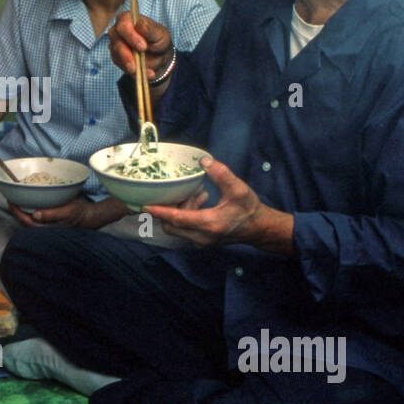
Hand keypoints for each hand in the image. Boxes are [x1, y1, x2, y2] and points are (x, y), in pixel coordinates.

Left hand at [10, 196, 129, 228]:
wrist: (87, 216)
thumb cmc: (78, 214)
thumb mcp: (68, 212)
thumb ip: (52, 214)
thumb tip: (35, 214)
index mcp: (45, 228)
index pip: (25, 221)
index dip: (16, 212)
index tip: (10, 200)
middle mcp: (43, 228)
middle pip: (24, 219)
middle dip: (16, 209)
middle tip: (9, 196)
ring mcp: (45, 224)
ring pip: (28, 217)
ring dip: (21, 208)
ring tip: (15, 197)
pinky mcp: (47, 220)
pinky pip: (34, 214)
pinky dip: (28, 207)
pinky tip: (27, 200)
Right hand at [108, 13, 172, 79]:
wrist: (159, 57)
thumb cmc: (159, 40)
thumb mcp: (160, 34)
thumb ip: (150, 30)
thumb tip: (139, 24)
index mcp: (128, 19)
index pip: (123, 25)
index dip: (131, 36)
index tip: (142, 47)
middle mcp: (118, 30)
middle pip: (116, 40)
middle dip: (127, 54)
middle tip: (138, 63)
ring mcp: (115, 44)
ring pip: (117, 54)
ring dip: (131, 64)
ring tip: (147, 71)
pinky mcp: (116, 58)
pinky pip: (121, 65)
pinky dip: (135, 72)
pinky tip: (148, 73)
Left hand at [145, 157, 290, 251]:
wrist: (258, 228)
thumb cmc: (249, 208)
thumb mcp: (238, 189)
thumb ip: (221, 174)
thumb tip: (203, 161)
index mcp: (210, 224)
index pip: (177, 219)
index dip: (160, 212)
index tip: (145, 206)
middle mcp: (202, 237)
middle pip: (171, 226)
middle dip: (171, 209)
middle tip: (184, 193)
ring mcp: (201, 242)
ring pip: (177, 228)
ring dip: (180, 211)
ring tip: (197, 195)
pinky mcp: (201, 241)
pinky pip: (184, 230)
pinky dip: (185, 216)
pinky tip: (200, 201)